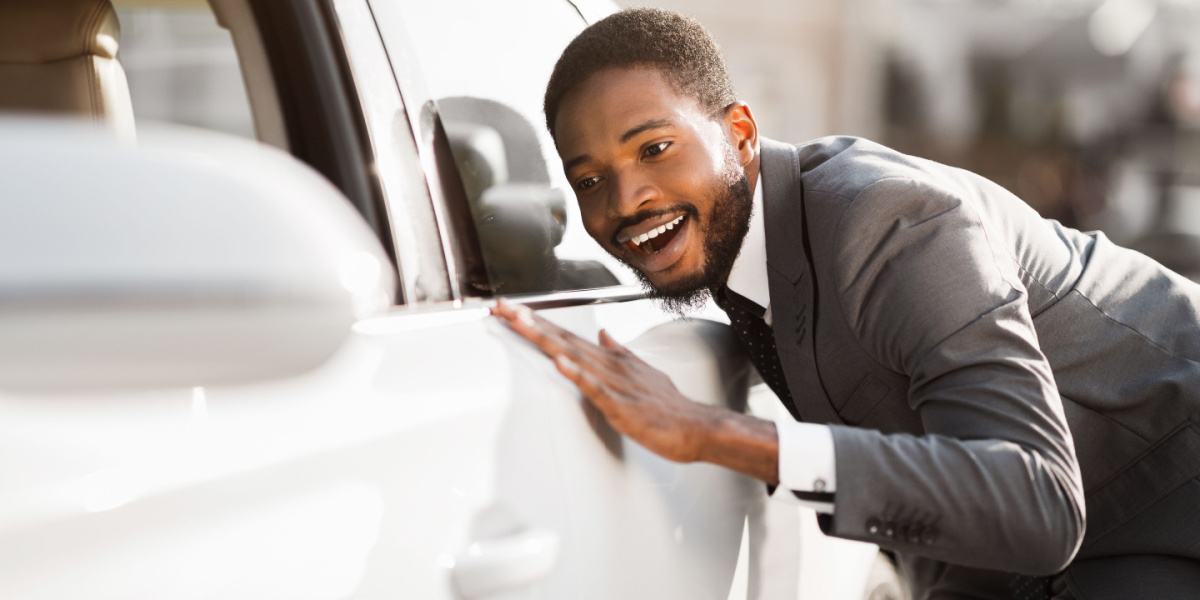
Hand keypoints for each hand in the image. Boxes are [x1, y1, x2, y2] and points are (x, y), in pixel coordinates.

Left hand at [491, 298, 714, 462]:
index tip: (511, 310)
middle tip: (501, 307)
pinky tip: (560, 363)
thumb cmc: (668, 405)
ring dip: (545, 338)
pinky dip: (577, 374)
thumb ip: (620, 352)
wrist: (696, 427)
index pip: (566, 334)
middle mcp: (609, 364)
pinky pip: (595, 387)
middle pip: (562, 338)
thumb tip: (604, 333)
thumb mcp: (641, 371)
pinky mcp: (621, 404)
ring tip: (520, 323)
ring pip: (573, 355)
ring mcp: (614, 382)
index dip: (537, 321)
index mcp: (610, 359)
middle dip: (529, 322)